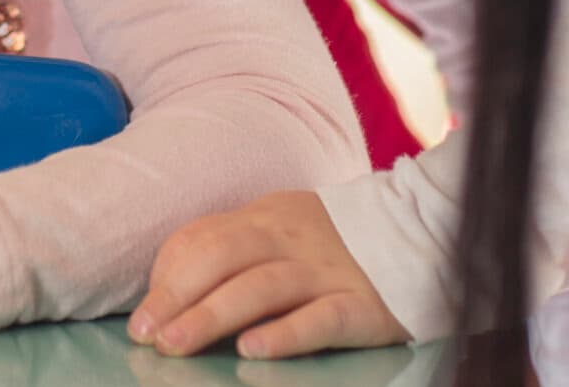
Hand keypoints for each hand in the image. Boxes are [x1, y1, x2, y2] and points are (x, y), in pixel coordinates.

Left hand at [129, 189, 408, 359]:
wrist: (425, 233)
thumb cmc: (335, 243)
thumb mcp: (280, 230)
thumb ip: (232, 248)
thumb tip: (168, 286)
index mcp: (265, 218)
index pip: (203, 238)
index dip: (168, 275)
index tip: (144, 315)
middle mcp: (291, 239)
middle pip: (223, 258)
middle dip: (177, 295)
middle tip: (146, 334)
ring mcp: (327, 271)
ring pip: (262, 287)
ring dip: (212, 315)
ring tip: (176, 344)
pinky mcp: (363, 306)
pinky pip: (321, 317)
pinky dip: (285, 334)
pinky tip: (254, 349)